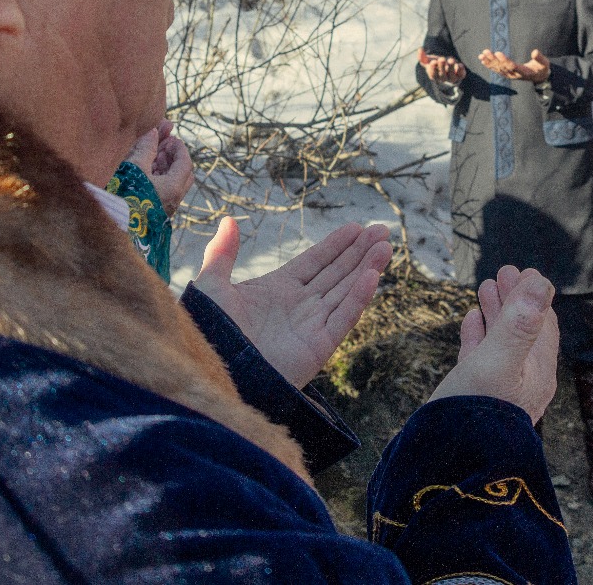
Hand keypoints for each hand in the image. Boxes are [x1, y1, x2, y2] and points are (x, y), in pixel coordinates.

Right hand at [126, 121, 193, 216]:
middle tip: (164, 147)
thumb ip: (146, 149)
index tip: (172, 138)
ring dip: (167, 168)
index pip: (185, 163)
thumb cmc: (125, 195)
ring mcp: (165, 208)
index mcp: (173, 187)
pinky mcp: (155, 213)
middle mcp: (174, 200)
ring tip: (154, 157)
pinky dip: (160, 179)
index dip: (179, 148)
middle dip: (175, 158)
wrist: (113, 226)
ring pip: (174, 183)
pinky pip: (165, 191)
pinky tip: (147, 172)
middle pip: (183, 174)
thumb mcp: (134, 167)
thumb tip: (153, 133)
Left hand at [193, 218, 392, 388]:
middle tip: (382, 230)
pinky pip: (343, 318)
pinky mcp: (317, 347)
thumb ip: (222, 254)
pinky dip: (358, 297)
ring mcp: (310, 326)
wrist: (212, 371)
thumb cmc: (207, 333)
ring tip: (386, 247)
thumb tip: (229, 221)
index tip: (356, 227)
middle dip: (360, 252)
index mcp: (277, 290)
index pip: (315, 262)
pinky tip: (373, 276)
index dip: (336, 245)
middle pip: (337, 273)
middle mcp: (299, 306)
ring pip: (346, 291)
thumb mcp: (211, 286)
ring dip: (367, 268)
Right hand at [418, 48, 467, 84]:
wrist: (447, 65)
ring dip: (451, 68)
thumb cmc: (436, 63)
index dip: (433, 69)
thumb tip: (420, 49)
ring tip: (451, 60)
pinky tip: (460, 65)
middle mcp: (443, 79)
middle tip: (441, 59)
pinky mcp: (460, 76)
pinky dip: (461, 71)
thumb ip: (422, 57)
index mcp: (434, 76)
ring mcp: (452, 78)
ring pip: (452, 77)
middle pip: (442, 76)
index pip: (433, 75)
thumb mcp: (428, 60)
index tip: (433, 61)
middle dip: (442, 67)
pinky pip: (461, 75)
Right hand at [428, 266, 558, 422]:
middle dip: (515, 299)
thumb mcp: (497, 361)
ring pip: (503, 342)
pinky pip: (484, 359)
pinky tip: (471, 319)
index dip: (533, 295)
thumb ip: (519, 323)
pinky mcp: (477, 398)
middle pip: (525, 329)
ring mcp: (501, 390)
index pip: (543, 323)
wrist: (446, 464)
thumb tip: (542, 283)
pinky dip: (479, 334)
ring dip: (497, 312)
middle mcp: (524, 381)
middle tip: (501, 271)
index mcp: (538, 372)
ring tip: (485, 286)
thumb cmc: (475, 414)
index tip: (521, 270)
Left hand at [478, 48, 549, 83]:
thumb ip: (540, 58)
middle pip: (502, 67)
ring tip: (481, 55)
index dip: (505, 60)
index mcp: (523, 72)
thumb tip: (535, 52)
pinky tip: (482, 60)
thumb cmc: (541, 68)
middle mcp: (514, 75)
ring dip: (489, 62)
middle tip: (486, 52)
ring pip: (498, 69)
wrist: (538, 77)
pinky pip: (496, 70)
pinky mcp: (507, 74)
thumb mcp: (544, 63)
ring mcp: (510, 75)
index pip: (512, 67)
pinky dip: (489, 65)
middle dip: (493, 59)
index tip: (498, 53)